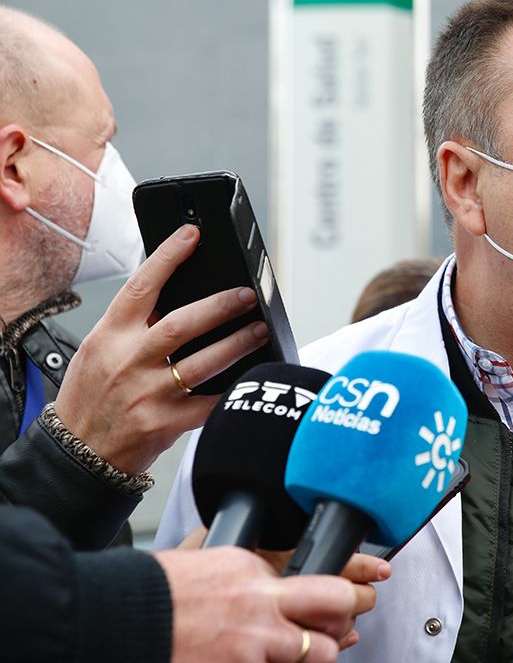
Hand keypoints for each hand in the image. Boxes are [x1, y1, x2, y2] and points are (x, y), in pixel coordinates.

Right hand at [53, 224, 268, 473]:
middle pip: (182, 324)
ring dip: (238, 344)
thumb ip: (134, 326)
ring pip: (203, 363)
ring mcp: (148, 394)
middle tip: (247, 294)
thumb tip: (179, 293)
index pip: (141, 286)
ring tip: (259, 330)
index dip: (168, 256)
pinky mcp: (165, 423)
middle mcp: (129, 362)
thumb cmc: (91, 397)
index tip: (192, 234)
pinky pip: (210, 404)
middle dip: (220, 306)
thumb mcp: (100, 351)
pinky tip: (252, 377)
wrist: (78, 453)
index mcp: (111, 336)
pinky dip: (234, 390)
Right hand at [155, 546, 377, 662]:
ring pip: (321, 653)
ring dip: (316, 656)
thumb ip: (247, 576)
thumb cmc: (151, 594)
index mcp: (253, 570)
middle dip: (345, 618)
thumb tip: (270, 586)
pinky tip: (262, 661)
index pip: (316, 581)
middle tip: (340, 630)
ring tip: (304, 654)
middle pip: (337, 605)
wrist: (111, 619)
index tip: (327, 607)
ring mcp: (253, 645)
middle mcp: (262, 604)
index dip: (327, 598)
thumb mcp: (207, 565)